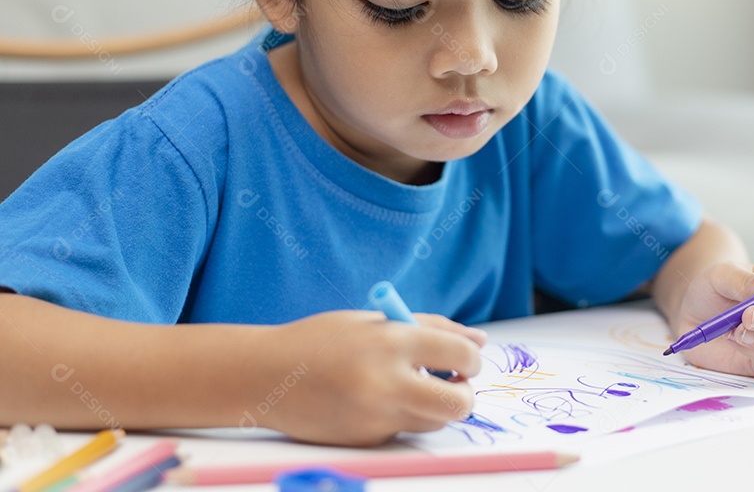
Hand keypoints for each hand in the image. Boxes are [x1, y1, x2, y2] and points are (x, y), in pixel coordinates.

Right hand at [258, 310, 486, 445]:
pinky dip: (401, 417)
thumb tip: (480, 341)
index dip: (472, 358)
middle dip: (466, 394)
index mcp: (391, 342)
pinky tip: (373, 401)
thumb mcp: (376, 320)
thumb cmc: (324, 340)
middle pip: (459, 403)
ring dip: (434, 405)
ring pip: (434, 421)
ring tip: (407, 385)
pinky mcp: (366, 441)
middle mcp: (387, 383)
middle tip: (455, 383)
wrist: (266, 376)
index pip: (460, 355)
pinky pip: (403, 431)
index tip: (465, 359)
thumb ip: (432, 327)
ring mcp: (376, 418)